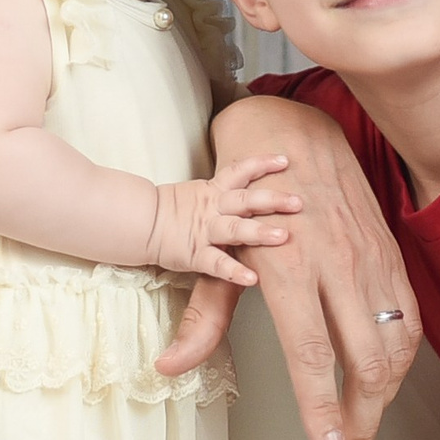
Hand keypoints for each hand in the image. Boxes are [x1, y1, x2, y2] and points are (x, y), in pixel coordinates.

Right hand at [144, 155, 298, 285]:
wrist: (142, 226)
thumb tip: (264, 188)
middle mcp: (213, 209)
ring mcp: (204, 232)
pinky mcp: (195, 255)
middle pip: (246, 200)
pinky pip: (217, 264)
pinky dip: (234, 271)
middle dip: (273, 200)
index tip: (286, 160)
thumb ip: (229, 191)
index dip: (262, 164)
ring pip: (235, 229)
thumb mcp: (202, 193)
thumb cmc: (174, 211)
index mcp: (214, 192)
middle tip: (298, 202)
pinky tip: (253, 279)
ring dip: (259, 232)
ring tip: (283, 237)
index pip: (240, 171)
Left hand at [157, 98, 417, 439]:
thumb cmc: (246, 200)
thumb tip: (170, 368)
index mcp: (290, 270)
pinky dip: (402, 360)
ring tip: (361, 428)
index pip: (312, 353)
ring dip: (383, 397)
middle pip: (364, 360)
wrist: (294, 136)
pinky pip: (409, 319)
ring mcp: (370, 261)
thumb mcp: (215, 256)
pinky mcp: (390, 256)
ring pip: (394, 346)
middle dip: (361, 419)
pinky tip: (385, 383)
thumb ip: (202, 318)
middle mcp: (337, 267)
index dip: (323, 407)